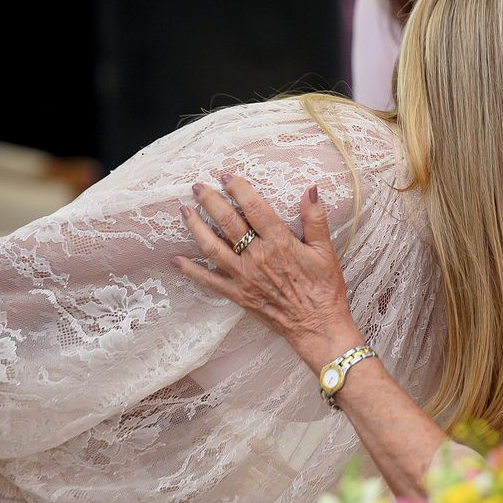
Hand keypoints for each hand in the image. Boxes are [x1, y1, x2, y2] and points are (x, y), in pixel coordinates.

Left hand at [173, 175, 364, 371]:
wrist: (317, 326)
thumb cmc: (324, 289)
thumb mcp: (325, 251)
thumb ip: (315, 219)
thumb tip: (311, 190)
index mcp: (279, 243)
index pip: (254, 208)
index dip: (238, 189)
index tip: (226, 176)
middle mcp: (257, 257)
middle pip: (228, 222)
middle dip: (210, 202)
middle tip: (198, 187)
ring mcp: (244, 277)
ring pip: (212, 247)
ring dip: (196, 227)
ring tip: (185, 211)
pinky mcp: (237, 295)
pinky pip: (208, 280)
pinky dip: (191, 270)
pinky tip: (177, 260)